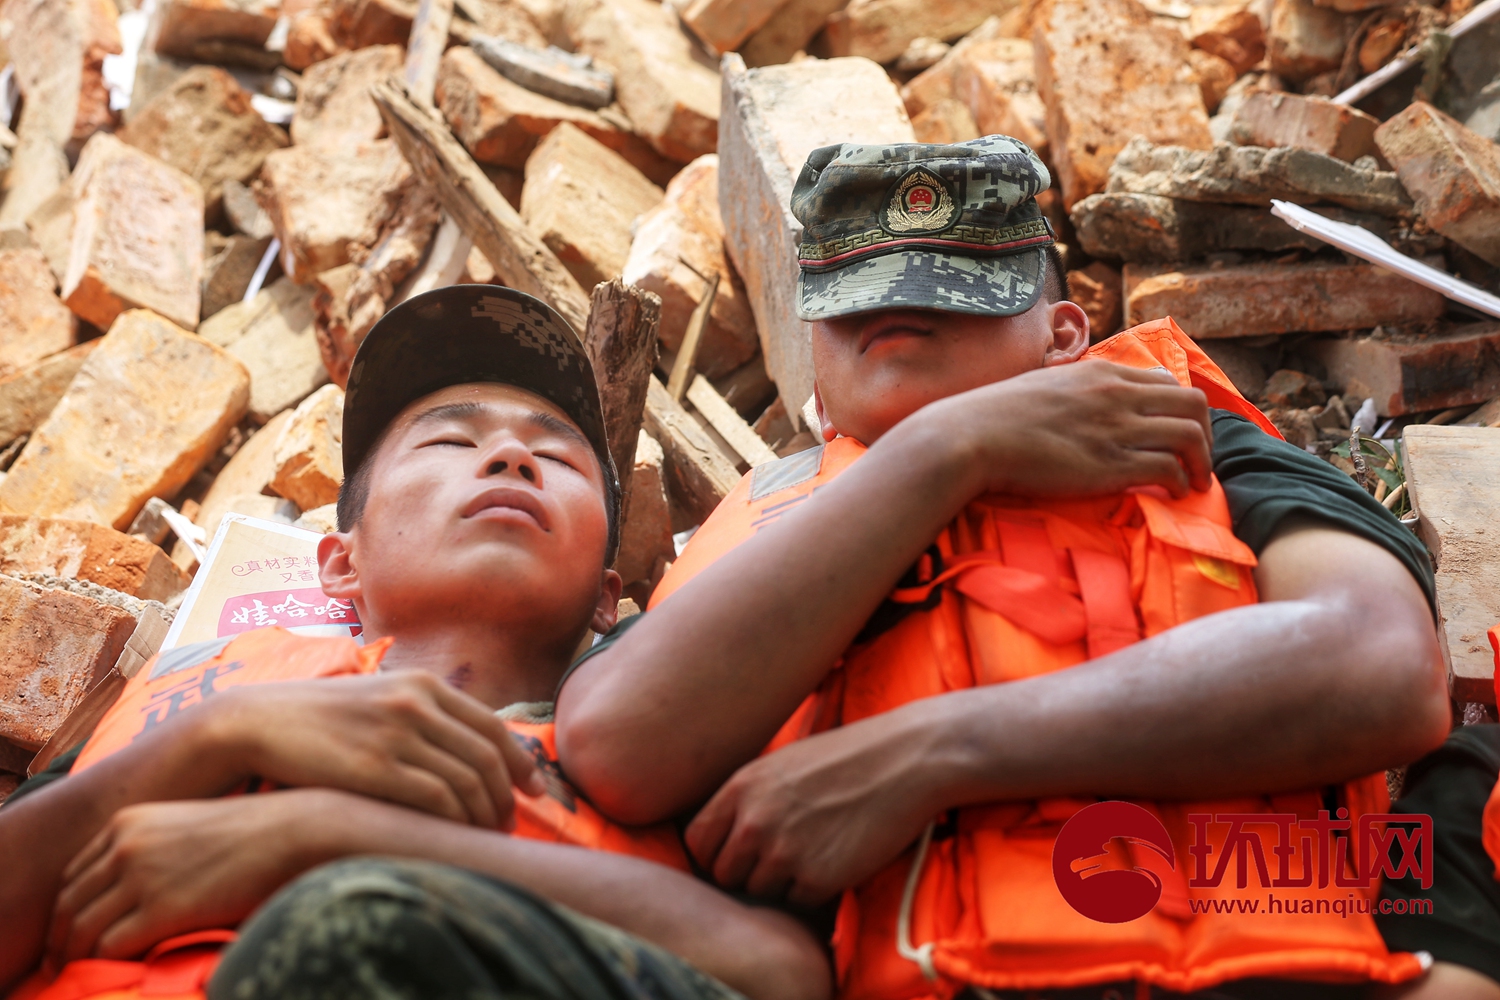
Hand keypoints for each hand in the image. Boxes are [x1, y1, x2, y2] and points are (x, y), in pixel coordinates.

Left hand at [45, 791, 343, 965]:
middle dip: (60, 938)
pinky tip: (115, 970)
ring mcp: (141, 876)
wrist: (293, 833)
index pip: (73, 874)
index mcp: (128, 822)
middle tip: (63, 964)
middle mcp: (126, 845)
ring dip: (74, 957)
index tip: (69, 932)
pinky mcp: (162, 908)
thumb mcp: (187, 825)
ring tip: (79, 974)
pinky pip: (109, 946)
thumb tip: (140, 886)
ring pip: (81, 929)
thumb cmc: (252, 832)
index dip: (65, 909)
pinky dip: (104, 963)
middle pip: (68, 903)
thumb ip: (155, 846)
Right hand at [205, 670, 544, 828]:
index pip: (493, 725)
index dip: (521, 761)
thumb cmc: (318, 720)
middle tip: (510, 825)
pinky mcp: (375, 766)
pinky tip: (455, 838)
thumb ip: (421, 717)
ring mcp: (397, 733)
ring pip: (468, 781)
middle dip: (507, 796)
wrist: (256, 721)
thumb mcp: (378, 701)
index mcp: (423, 684)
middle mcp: (417, 703)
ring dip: (485, 815)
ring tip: (486, 838)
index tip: (535, 789)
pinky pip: (437, 798)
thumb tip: (463, 751)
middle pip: (487, 756)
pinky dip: (456, 822)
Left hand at [684, 712, 941, 906]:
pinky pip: (796, 902)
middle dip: (746, 873)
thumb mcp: (783, 763)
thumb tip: (727, 833)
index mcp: (742, 786)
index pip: (697, 840)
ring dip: (780, 883)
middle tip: (780, 859)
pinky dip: (812, 891)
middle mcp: (755, 821)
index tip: (734, 855)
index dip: (713, 853)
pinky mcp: (817, 878)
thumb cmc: (849, 758)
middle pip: (724, 874)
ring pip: (758, 892)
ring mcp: (784, 852)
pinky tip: (836, 859)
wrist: (906, 760)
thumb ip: (748, 797)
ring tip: (813, 852)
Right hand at [920, 360, 1212, 499]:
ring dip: (1202, 463)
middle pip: (1193, 404)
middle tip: (1198, 459)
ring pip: (1191, 436)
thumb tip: (1078, 404)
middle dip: (1206, 435)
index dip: (1179, 408)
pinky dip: (1180, 484)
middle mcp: (1117, 395)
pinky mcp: (1110, 465)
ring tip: (1196, 482)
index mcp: (1100, 373)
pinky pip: (1168, 470)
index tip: (1175, 431)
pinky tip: (1173, 494)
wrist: (970, 437)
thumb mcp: (1043, 386)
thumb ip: (1072, 391)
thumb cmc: (993, 415)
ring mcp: (1116, 429)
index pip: (1165, 380)